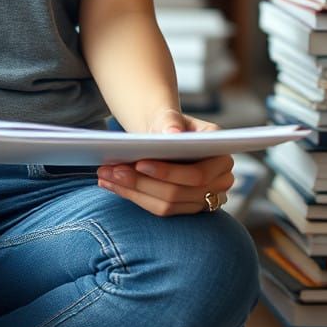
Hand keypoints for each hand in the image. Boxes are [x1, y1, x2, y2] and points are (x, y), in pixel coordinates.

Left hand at [96, 107, 233, 216]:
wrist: (167, 135)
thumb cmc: (169, 123)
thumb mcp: (170, 116)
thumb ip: (171, 120)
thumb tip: (173, 133)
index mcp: (221, 154)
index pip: (197, 173)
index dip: (168, 172)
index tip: (138, 163)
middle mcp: (221, 180)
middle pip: (179, 192)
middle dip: (141, 182)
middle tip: (111, 170)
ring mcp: (207, 198)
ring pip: (168, 204)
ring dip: (133, 191)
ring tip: (105, 176)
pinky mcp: (188, 207)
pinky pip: (161, 209)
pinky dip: (134, 196)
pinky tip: (111, 184)